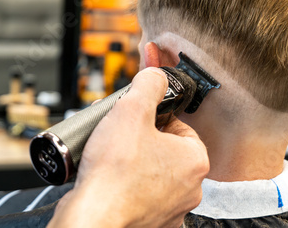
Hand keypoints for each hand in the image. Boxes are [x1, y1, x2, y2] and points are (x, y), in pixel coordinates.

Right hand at [48, 68, 208, 227]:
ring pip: (151, 172)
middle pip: (164, 149)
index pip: (180, 125)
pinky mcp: (149, 223)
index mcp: (195, 161)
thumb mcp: (132, 110)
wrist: (91, 220)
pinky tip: (108, 177)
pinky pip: (139, 194)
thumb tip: (156, 75)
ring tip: (109, 152)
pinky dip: (125, 184)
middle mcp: (189, 189)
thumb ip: (149, 85)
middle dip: (140, 136)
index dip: (156, 115)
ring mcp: (170, 210)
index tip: (138, 115)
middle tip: (119, 131)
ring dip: (132, 159)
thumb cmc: (115, 174)